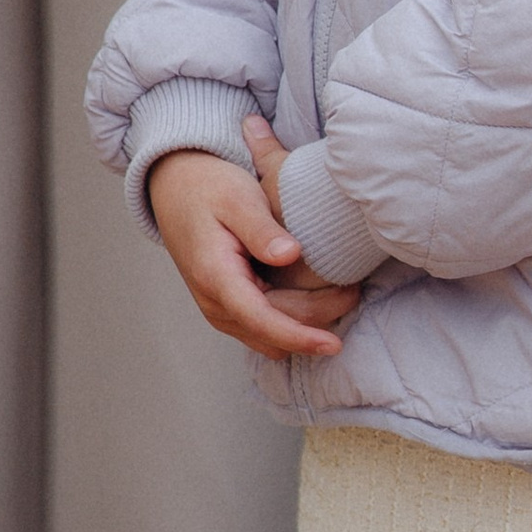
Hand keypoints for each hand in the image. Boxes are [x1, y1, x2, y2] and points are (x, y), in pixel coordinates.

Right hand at [146, 145, 359, 359]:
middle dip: (316, 324)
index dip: (299, 336)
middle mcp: (214, 302)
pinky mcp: (229, 307)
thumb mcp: (238, 199)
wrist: (177, 186)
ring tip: (342, 295)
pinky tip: (318, 298)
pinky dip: (291, 321)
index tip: (333, 344)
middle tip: (354, 292)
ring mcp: (219, 309)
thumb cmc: (209, 188)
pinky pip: (264, 329)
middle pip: (273, 332)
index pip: (261, 320)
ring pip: (270, 337)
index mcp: (216, 276)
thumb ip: (262, 230)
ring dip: (305, 326)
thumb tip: (291, 255)